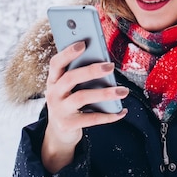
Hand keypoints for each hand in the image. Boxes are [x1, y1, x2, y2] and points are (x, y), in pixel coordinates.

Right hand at [41, 41, 128, 172]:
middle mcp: (53, 93)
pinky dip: (108, 115)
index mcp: (53, 80)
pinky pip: (91, 119)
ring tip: (123, 91)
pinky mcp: (67, 125)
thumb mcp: (69, 88)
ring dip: (105, 93)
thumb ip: (80, 75)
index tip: (83, 43)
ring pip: (81, 97)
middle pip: (70, 78)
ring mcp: (58, 110)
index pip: (56, 63)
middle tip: (110, 66)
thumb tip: (105, 62)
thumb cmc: (69, 101)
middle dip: (91, 70)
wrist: (59, 132)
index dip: (68, 53)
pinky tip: (121, 111)